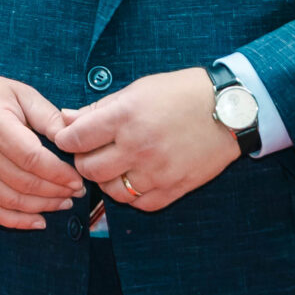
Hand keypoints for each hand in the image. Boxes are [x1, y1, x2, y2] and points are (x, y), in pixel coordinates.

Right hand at [0, 70, 83, 229]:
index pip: (32, 159)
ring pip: (11, 201)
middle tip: (76, 192)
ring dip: (42, 207)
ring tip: (63, 203)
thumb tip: (74, 140)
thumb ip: (48, 116)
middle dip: (56, 192)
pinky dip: (15, 221)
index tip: (78, 179)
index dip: (59, 174)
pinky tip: (38, 221)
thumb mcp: (19, 93)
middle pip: (24, 183)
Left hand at [55, 67, 239, 212]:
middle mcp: (138, 146)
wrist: (229, 110)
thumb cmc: (181, 94)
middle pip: (88, 169)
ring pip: (111, 190)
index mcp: (125, 117)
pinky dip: (132, 194)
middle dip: (83, 161)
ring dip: (107, 180)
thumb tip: (65, 119)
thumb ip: (98, 108)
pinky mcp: (175, 188)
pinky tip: (135, 178)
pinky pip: (140, 203)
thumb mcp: (137, 90)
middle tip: (91, 152)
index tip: (68, 138)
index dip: (65, 139)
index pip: (75, 138)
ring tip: (115, 165)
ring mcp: (157, 171)